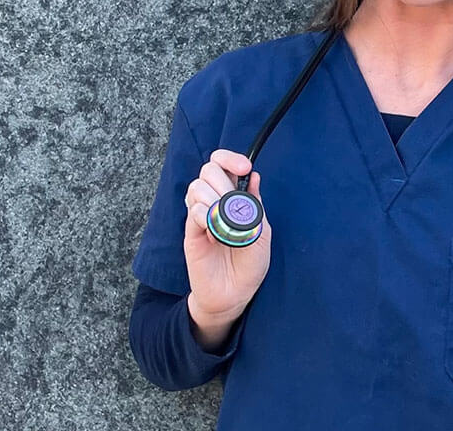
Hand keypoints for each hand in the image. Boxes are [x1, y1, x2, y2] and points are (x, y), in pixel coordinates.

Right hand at [182, 149, 271, 346]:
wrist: (235, 294)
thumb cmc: (250, 264)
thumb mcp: (261, 231)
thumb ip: (255, 203)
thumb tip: (254, 176)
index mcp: (233, 198)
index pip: (222, 163)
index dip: (230, 159)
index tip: (244, 168)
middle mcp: (214, 202)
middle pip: (208, 169)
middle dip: (223, 181)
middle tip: (233, 204)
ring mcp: (200, 217)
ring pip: (197, 187)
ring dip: (214, 199)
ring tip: (226, 222)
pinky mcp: (191, 233)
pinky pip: (193, 211)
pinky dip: (205, 215)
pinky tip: (214, 231)